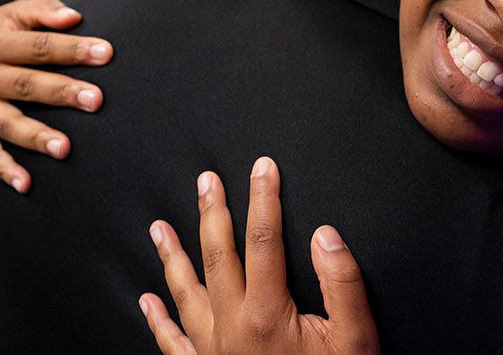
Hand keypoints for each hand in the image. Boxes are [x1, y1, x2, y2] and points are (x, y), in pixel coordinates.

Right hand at [0, 0, 112, 191]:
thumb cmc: (2, 34)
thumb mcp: (15, 14)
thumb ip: (44, 12)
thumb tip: (74, 16)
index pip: (38, 47)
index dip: (72, 49)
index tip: (106, 54)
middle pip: (25, 85)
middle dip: (61, 92)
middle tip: (96, 100)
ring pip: (7, 123)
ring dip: (36, 136)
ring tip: (65, 148)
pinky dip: (4, 170)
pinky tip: (26, 185)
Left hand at [140, 157, 379, 354]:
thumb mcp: (355, 339)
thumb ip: (342, 283)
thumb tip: (325, 234)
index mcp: (267, 312)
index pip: (263, 239)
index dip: (264, 198)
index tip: (263, 167)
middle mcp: (231, 326)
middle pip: (217, 255)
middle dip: (212, 212)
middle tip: (206, 179)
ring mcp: (212, 351)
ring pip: (185, 292)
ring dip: (172, 256)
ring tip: (159, 227)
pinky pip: (173, 343)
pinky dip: (158, 320)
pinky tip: (147, 301)